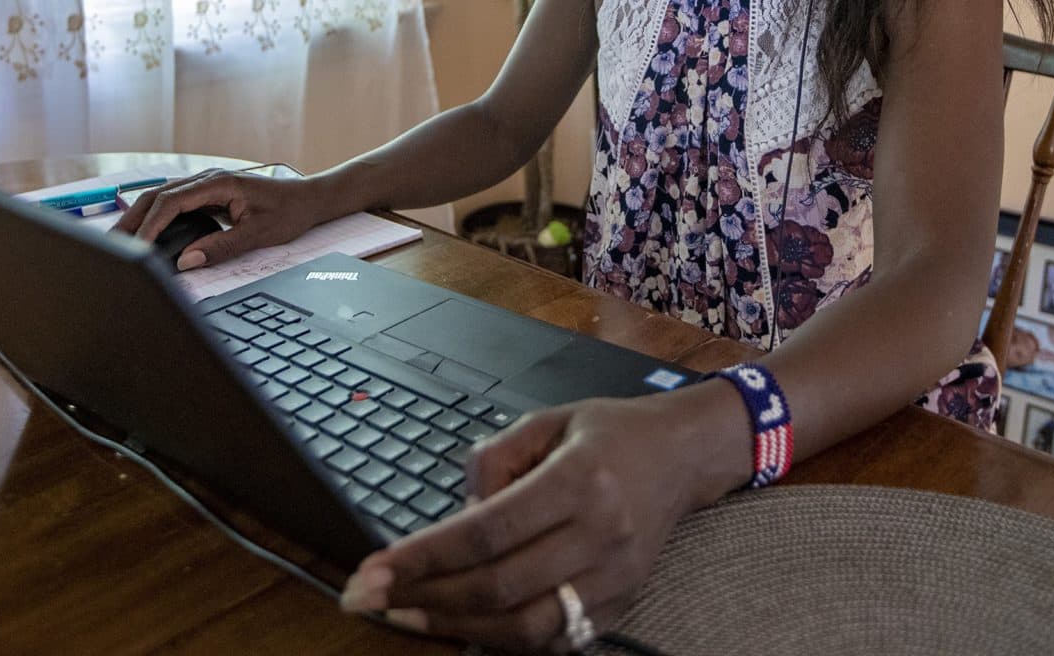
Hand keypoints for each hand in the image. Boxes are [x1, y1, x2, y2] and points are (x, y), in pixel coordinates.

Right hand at [114, 169, 333, 269]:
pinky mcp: (207, 193)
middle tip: (112, 245)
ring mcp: (206, 184)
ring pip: (162, 197)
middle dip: (133, 219)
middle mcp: (208, 178)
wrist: (309, 199)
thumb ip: (221, 247)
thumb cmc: (289, 213)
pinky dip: (154, 216)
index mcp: (219, 183)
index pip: (172, 201)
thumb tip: (187, 261)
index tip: (138, 247)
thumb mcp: (258, 234)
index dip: (151, 225)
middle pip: (158, 195)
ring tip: (119, 241)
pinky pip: (173, 202)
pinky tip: (143, 233)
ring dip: (140, 216)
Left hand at [337, 382, 746, 652]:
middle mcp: (603, 533)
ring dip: (457, 626)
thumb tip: (458, 513)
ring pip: (526, 626)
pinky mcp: (623, 603)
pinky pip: (556, 640)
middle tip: (369, 598)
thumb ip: (494, 460)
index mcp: (581, 479)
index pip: (488, 531)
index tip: (373, 569)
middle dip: (425, 596)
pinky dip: (504, 640)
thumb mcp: (548, 420)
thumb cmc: (611, 433)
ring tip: (408, 615)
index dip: (424, 556)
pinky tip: (464, 625)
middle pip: (500, 585)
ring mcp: (617, 577)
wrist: (684, 454)